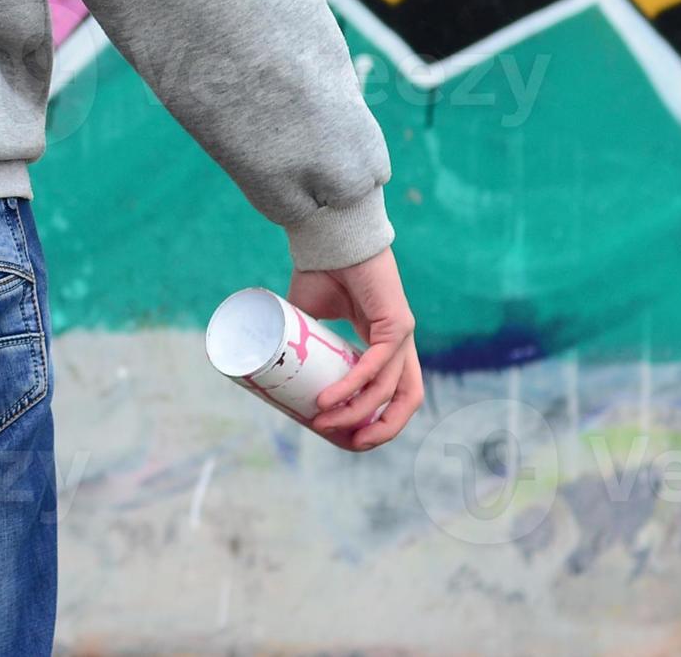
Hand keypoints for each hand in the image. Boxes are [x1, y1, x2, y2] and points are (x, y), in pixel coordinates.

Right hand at [287, 248, 422, 450]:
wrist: (329, 238)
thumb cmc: (319, 272)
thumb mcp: (310, 320)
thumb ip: (305, 343)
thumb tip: (274, 371)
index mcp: (386, 346)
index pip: (394, 394)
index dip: (375, 420)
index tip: (343, 437)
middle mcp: (401, 344)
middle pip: (406, 401)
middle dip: (379, 430)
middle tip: (345, 443)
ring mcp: (404, 334)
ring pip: (387, 389)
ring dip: (355, 412)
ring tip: (321, 422)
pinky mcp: (399, 323)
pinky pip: (376, 365)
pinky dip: (354, 386)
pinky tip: (329, 401)